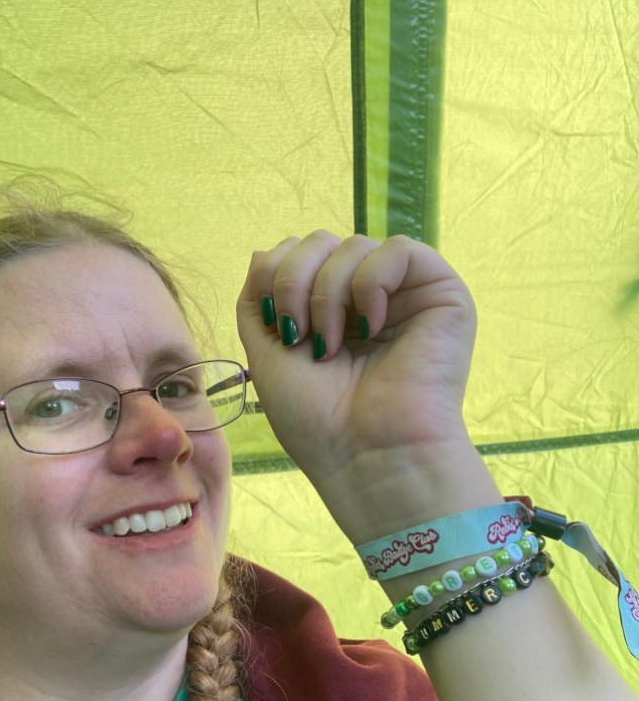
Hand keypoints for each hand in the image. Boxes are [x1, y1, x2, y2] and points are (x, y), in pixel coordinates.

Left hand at [236, 231, 482, 536]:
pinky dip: (370, 283)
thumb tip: (264, 249)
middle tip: (300, 336)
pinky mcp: (443, 294)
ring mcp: (406, 295)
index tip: (279, 330)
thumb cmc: (318, 421)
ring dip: (328, 294)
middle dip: (295, 282)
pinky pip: (399, 250)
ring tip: (333, 346)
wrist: (367, 458)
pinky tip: (372, 326)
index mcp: (331, 311)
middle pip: (320, 242)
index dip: (275, 277)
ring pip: (354, 244)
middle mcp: (368, 299)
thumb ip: (258, 300)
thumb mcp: (267, 354)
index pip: (296, 254)